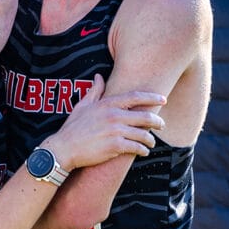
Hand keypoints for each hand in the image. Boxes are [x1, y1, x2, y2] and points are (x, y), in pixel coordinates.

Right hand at [46, 74, 165, 170]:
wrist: (64, 148)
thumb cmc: (73, 128)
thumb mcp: (82, 105)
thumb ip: (94, 91)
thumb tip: (99, 76)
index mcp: (107, 104)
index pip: (135, 97)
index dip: (152, 97)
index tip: (163, 99)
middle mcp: (113, 116)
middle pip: (145, 116)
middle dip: (157, 122)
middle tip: (162, 125)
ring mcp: (115, 131)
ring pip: (143, 134)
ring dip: (150, 140)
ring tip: (151, 143)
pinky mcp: (115, 146)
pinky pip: (136, 147)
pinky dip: (143, 150)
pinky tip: (144, 151)